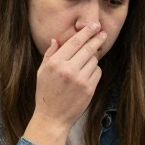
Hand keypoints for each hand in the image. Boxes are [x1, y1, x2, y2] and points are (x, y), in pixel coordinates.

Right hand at [23, 21, 106, 144]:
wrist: (52, 118)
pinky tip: (87, 75)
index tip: (94, 26)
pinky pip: (97, 72)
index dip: (86, 32)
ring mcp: (80, 80)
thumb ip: (49, 55)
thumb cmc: (45, 94)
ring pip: (94, 60)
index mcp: (55, 63)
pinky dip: (94, 71)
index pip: (74, 42)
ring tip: (85, 62)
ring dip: (93, 58)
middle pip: (88, 48)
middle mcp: (68, 70)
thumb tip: (56, 40)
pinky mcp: (89, 89)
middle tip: (103, 32)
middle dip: (97, 38)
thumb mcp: (42, 72)